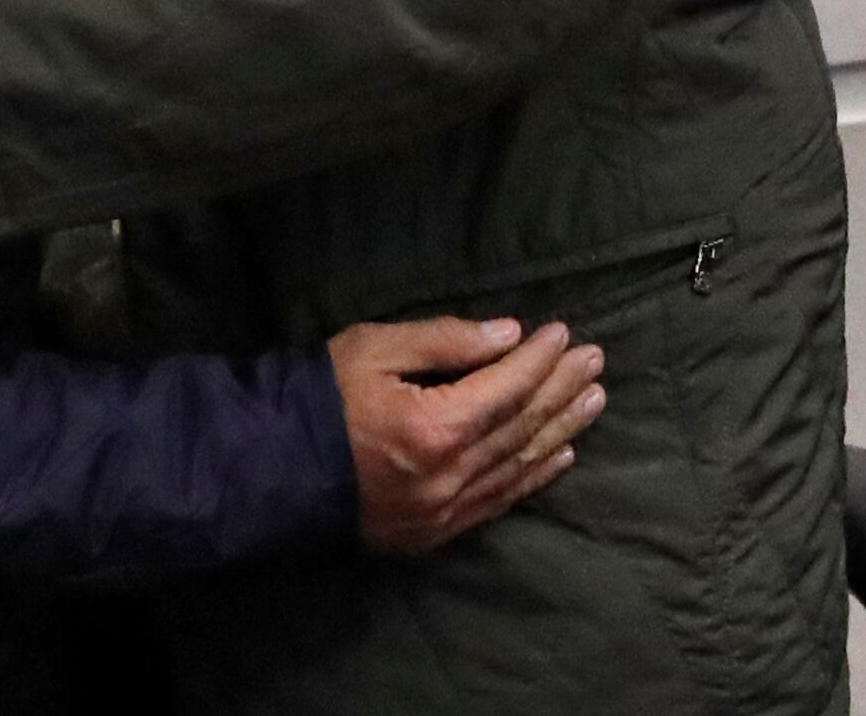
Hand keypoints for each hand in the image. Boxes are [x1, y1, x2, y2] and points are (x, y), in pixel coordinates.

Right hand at [331, 316, 604, 555]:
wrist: (270, 469)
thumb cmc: (320, 397)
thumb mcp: (374, 348)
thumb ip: (445, 341)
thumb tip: (508, 335)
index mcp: (435, 427)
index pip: (506, 389)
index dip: (538, 360)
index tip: (563, 333)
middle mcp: (450, 475)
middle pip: (521, 427)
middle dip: (561, 390)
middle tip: (595, 361)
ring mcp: (445, 510)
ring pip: (518, 466)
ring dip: (560, 430)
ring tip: (593, 400)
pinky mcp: (435, 532)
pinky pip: (498, 502)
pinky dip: (533, 476)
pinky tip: (560, 455)